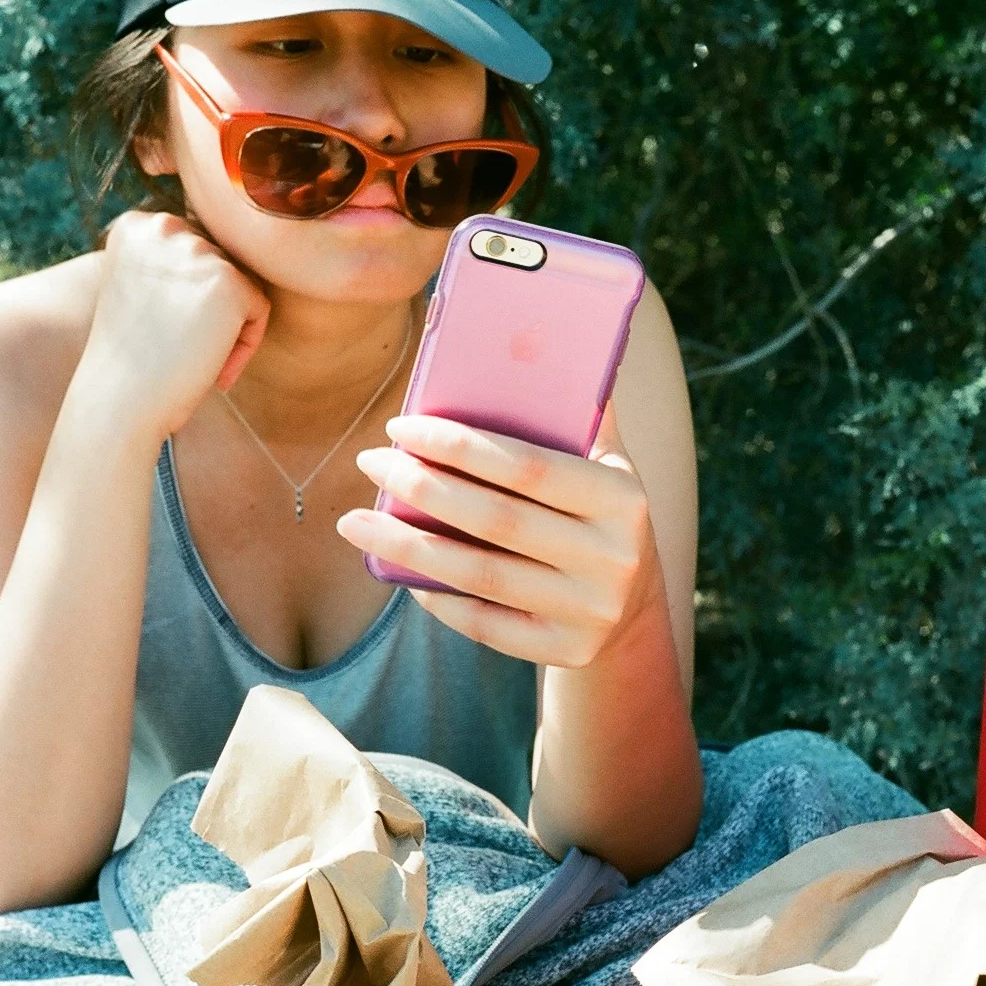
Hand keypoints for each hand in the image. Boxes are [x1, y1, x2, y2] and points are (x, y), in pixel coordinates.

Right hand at [79, 211, 269, 439]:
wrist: (119, 400)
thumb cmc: (132, 357)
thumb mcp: (141, 289)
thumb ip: (174, 263)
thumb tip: (223, 259)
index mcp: (137, 226)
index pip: (194, 252)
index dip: (188, 298)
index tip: (166, 329)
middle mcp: (164, 227)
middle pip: (221, 264)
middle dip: (211, 312)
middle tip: (179, 350)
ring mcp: (196, 251)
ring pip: (242, 287)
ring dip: (228, 328)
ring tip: (193, 359)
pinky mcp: (227, 282)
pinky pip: (259, 310)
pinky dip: (245, 344)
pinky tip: (212, 368)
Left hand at [338, 404, 662, 666]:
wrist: (631, 613)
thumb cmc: (596, 516)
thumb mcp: (608, 465)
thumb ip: (578, 411)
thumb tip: (532, 334)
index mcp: (623, 497)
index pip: (527, 466)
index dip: (458, 446)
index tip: (400, 426)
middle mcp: (613, 557)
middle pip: (496, 519)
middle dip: (421, 488)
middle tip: (369, 463)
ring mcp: (591, 610)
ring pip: (480, 574)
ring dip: (406, 545)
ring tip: (354, 522)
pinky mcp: (567, 652)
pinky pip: (484, 624)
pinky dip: (436, 596)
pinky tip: (397, 571)